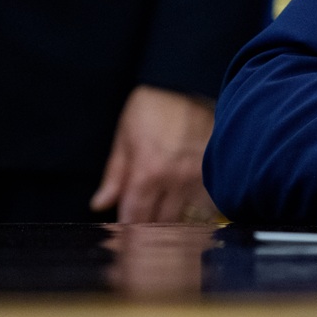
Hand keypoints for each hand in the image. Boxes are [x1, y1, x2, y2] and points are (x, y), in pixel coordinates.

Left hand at [90, 85, 218, 222]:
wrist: (189, 82)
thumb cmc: (153, 106)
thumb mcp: (124, 136)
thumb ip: (115, 174)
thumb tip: (101, 204)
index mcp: (148, 172)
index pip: (135, 216)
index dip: (127, 229)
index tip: (123, 234)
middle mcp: (176, 179)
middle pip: (161, 221)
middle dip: (148, 229)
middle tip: (142, 230)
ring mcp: (200, 176)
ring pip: (187, 216)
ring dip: (173, 222)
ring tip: (163, 223)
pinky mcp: (216, 170)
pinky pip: (207, 203)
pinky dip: (196, 211)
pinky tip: (187, 210)